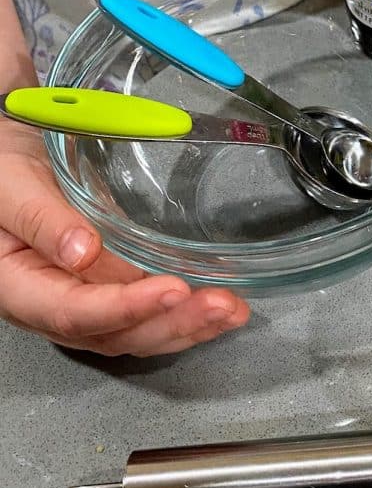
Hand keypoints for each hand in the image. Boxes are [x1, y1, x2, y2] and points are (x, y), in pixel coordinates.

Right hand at [0, 120, 250, 355]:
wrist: (9, 154)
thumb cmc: (1, 166)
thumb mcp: (12, 184)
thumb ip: (42, 219)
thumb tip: (82, 251)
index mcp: (18, 286)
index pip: (73, 312)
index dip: (126, 307)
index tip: (173, 290)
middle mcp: (51, 304)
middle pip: (114, 333)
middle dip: (172, 323)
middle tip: (220, 305)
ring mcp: (83, 297)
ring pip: (135, 331)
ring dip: (187, 325)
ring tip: (232, 310)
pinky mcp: (107, 284)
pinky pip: (145, 313)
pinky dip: (184, 313)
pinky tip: (220, 308)